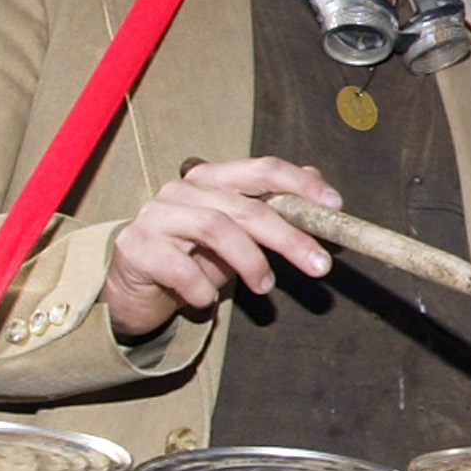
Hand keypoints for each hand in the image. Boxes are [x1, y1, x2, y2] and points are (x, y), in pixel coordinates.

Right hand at [102, 157, 339, 339]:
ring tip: (266, 287)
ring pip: (217, 229)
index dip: (300, 184)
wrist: (137, 288)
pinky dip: (201, 287)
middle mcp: (182, 189)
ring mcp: (155, 215)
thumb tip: (318, 184)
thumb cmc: (194, 256)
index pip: (262, 169)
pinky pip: (179, 267)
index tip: (335, 205)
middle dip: (289, 237)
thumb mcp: (240, 234)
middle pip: (246, 206)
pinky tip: (208, 301)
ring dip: (251, 262)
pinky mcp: (135, 246)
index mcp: (212, 178)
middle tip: (319, 265)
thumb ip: (272, 208)